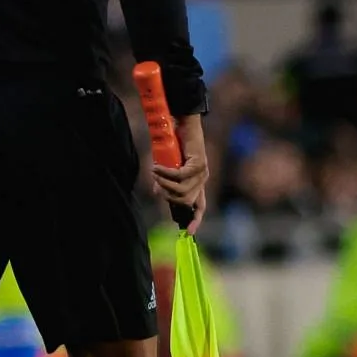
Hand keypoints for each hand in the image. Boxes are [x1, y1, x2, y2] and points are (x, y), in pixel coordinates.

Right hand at [152, 113, 209, 233]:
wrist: (184, 124)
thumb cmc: (175, 145)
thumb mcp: (168, 167)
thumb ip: (166, 182)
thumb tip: (158, 193)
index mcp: (197, 183)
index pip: (200, 205)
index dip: (196, 219)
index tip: (190, 232)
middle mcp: (202, 180)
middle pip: (185, 201)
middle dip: (167, 195)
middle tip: (156, 182)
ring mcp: (202, 173)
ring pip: (182, 190)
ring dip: (164, 183)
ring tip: (155, 172)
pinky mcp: (199, 164)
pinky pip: (180, 176)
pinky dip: (165, 173)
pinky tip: (156, 167)